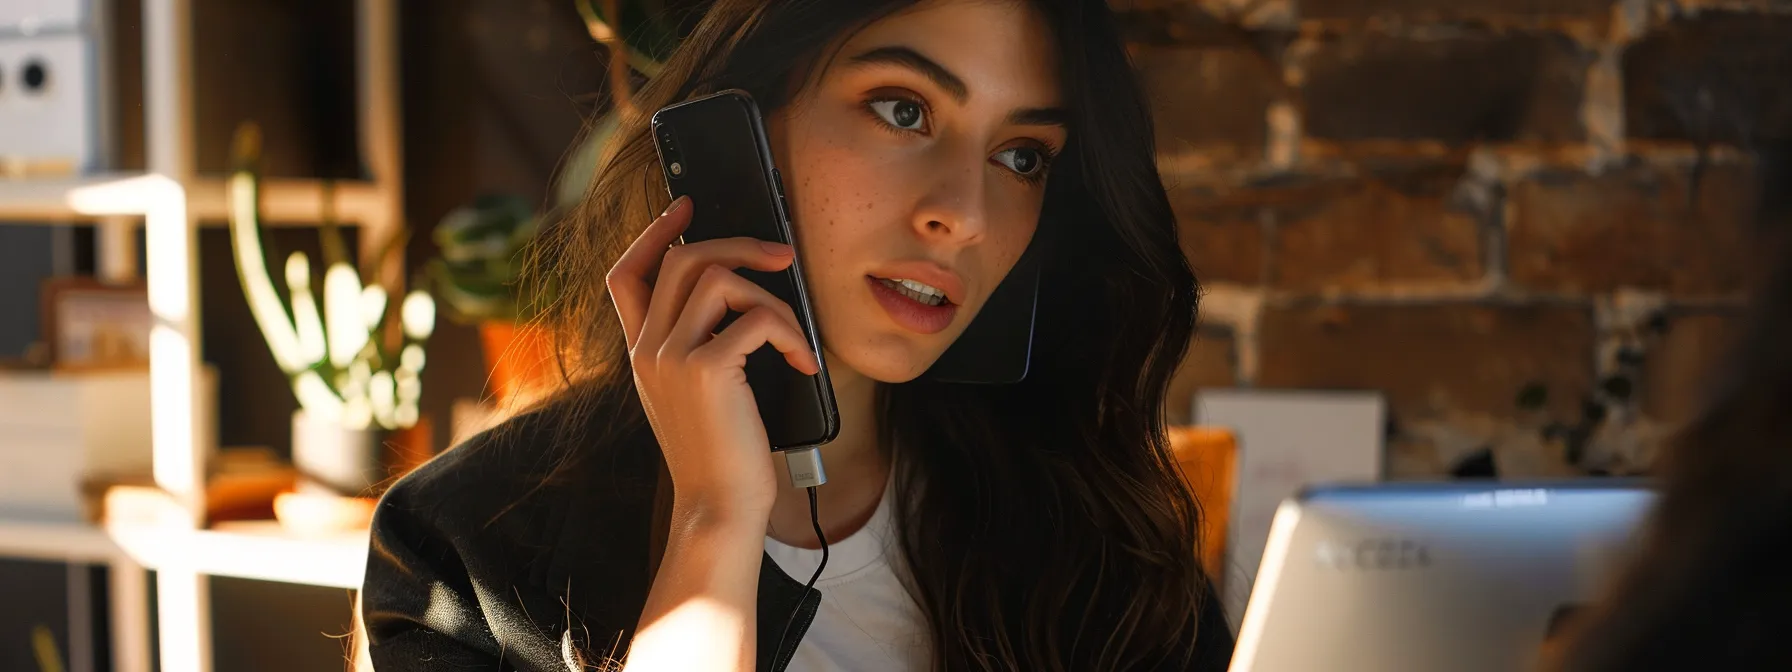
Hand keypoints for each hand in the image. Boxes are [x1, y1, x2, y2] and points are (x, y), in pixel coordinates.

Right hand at [606, 196, 821, 522]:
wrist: (720, 508)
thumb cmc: (722, 456)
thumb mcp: (696, 397)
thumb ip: (698, 349)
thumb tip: (740, 298)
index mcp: (641, 353)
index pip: (626, 274)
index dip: (653, 233)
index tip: (685, 208)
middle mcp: (647, 350)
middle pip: (681, 259)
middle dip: (738, 243)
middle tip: (781, 254)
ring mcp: (671, 357)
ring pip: (719, 278)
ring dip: (773, 297)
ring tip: (795, 337)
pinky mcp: (707, 369)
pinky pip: (757, 318)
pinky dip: (790, 334)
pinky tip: (802, 364)